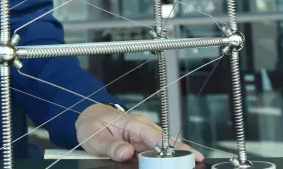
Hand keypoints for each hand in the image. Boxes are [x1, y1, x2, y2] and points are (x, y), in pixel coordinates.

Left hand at [74, 103, 204, 163]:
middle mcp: (144, 130)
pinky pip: (154, 154)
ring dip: (168, 161)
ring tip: (180, 167)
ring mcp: (144, 138)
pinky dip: (159, 162)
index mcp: (135, 124)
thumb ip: (110, 146)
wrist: (90, 119)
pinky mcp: (142, 145)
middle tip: (188, 166)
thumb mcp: (96, 136)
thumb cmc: (93, 123)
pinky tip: (163, 166)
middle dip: (177, 157)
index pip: (159, 137)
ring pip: (162, 151)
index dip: (177, 147)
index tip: (192, 156)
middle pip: (166, 145)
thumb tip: (126, 153)